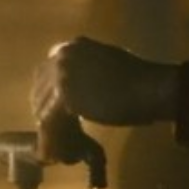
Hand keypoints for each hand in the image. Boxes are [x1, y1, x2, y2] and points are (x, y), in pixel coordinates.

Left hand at [31, 37, 177, 126]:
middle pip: (40, 87)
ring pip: (44, 104)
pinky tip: (60, 143)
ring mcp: (62, 75)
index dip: (46, 90)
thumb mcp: (108, 61)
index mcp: (73, 46)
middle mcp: (63, 56)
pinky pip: (52, 118)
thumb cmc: (137, 78)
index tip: (49, 105)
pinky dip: (53, 132)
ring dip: (48, 122)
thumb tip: (78, 86)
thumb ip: (88, 68)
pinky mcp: (65, 95)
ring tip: (53, 139)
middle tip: (48, 125)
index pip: (46, 70)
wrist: (148, 87)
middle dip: (42, 107)